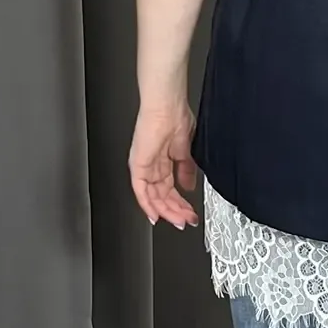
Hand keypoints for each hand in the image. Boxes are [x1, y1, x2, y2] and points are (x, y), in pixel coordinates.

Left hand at [129, 99, 198, 229]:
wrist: (168, 106)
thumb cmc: (177, 118)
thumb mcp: (186, 150)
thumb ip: (186, 170)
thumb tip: (188, 186)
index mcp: (162, 162)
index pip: (169, 189)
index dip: (180, 203)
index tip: (190, 213)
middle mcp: (151, 166)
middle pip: (161, 196)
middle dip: (176, 210)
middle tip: (187, 221)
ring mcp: (144, 167)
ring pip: (152, 197)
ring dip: (167, 211)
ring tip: (179, 220)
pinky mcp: (137, 166)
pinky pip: (140, 190)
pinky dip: (147, 205)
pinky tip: (156, 215)